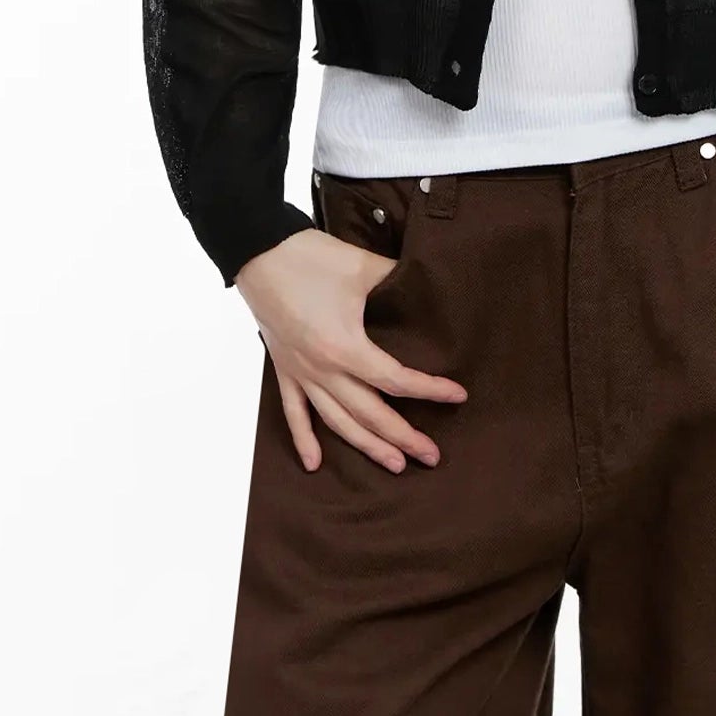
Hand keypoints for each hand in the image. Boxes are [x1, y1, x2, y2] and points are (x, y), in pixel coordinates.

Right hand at [234, 229, 467, 474]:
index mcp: (345, 347)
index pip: (396, 380)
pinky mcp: (284, 369)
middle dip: (403, 437)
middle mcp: (323, 370)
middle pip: (370, 413)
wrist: (258, 251)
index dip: (430, 390)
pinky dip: (304, 438)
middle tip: (432, 455)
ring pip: (337, 421)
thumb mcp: (362, 267)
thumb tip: (426, 282)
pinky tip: (314, 463)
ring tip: (395, 465)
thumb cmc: (310, 258)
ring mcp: (301, 373)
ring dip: (366, 446)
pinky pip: (294, 412)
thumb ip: (397, 278)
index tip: (457, 395)